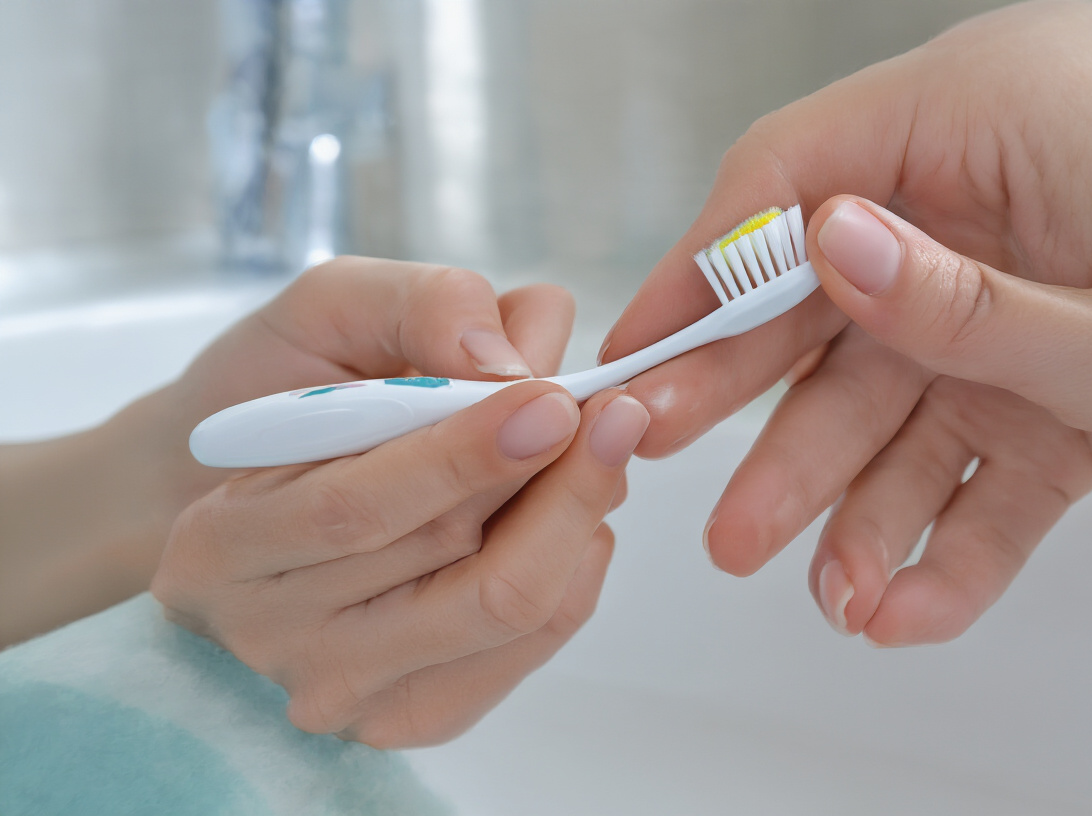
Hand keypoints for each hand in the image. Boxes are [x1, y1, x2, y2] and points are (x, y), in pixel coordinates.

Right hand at [0, 257, 577, 644]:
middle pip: (446, 571)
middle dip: (555, 485)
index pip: (356, 508)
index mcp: (219, 544)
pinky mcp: (411, 713)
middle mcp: (273, 639)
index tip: (552, 398)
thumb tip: (512, 363)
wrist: (251, 505)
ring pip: (500, 613)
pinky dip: (574, 572)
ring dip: (576, 521)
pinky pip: (525, 648)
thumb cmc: (292, 397)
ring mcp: (345, 691)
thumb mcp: (326, 311)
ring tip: (602, 449)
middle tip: (615, 415)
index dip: (467, 453)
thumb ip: (418, 311)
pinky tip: (580, 516)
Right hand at [601, 2, 1091, 642]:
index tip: (637, 361)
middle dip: (767, 415)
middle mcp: (995, 192)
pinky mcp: (1060, 367)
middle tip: (695, 500)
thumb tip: (822, 243)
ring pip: (904, 394)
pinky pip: (982, 444)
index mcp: (998, 117)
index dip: (703, 275)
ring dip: (858, 500)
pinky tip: (910, 600)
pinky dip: (952, 527)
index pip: (798, 179)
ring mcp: (1026, 286)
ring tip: (820, 593)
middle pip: (834, 302)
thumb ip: (964, 303)